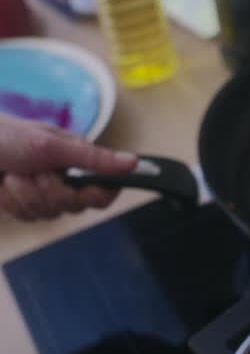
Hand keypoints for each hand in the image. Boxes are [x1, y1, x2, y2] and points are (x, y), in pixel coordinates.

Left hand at [0, 114, 136, 219]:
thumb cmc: (6, 137)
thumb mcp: (52, 145)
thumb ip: (94, 158)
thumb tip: (134, 162)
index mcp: (76, 159)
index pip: (105, 187)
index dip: (99, 194)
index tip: (88, 191)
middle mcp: (64, 177)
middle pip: (77, 205)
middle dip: (52, 191)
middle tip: (37, 172)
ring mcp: (42, 193)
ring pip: (50, 212)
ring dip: (28, 194)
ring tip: (13, 174)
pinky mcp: (23, 205)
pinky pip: (29, 216)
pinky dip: (14, 202)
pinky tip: (4, 185)